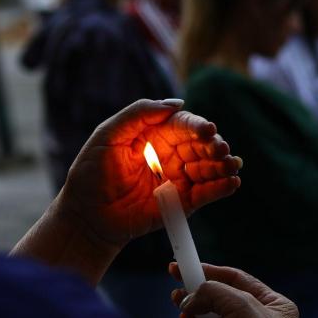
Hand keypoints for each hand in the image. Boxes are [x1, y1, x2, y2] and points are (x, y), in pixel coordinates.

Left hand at [60, 99, 241, 247]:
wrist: (85, 214)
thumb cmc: (91, 172)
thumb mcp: (109, 135)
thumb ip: (139, 114)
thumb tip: (177, 103)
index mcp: (157, 135)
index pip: (185, 125)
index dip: (198, 126)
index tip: (208, 130)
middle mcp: (172, 155)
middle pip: (202, 146)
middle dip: (215, 146)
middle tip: (221, 150)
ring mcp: (179, 179)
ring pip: (209, 168)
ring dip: (223, 166)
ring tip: (231, 166)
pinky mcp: (182, 204)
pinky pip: (205, 194)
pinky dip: (221, 188)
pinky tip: (232, 182)